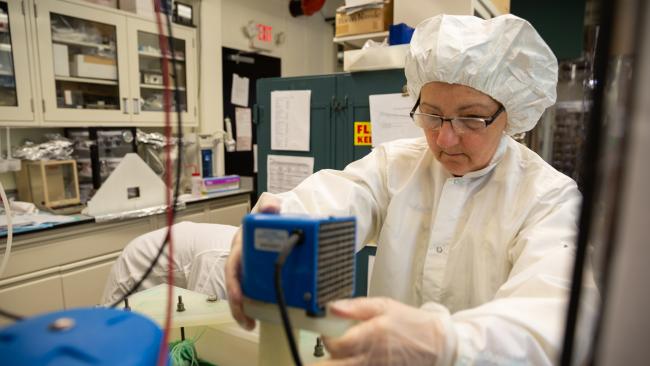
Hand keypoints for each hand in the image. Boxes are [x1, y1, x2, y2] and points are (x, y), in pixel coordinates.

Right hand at [225, 193, 281, 329]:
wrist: (268, 224)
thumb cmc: (263, 219)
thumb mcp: (265, 208)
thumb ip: (268, 204)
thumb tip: (272, 207)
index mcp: (240, 245)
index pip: (233, 266)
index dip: (234, 282)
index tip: (239, 296)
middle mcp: (239, 260)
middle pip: (233, 284)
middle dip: (236, 303)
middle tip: (245, 319)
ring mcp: (245, 270)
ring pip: (238, 292)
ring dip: (241, 310)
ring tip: (249, 324)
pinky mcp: (253, 278)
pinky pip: (248, 294)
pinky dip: (250, 308)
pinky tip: (255, 321)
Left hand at [311, 297, 451, 365]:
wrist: (437, 345)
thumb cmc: (412, 324)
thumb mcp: (385, 306)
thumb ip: (355, 307)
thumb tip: (331, 307)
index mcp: (370, 336)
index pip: (334, 344)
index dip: (327, 336)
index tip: (330, 328)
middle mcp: (370, 357)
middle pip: (334, 363)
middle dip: (330, 353)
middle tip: (336, 341)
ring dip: (341, 359)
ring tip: (352, 347)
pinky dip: (354, 363)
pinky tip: (362, 354)